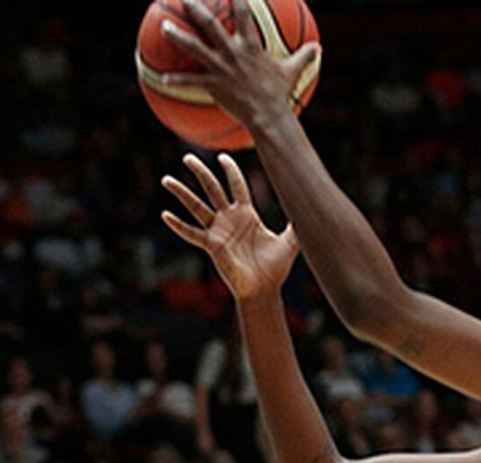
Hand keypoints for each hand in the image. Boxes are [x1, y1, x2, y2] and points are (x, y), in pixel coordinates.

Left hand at [159, 0, 318, 130]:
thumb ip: (304, 56)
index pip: (244, 14)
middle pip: (210, 24)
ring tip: (163, 26)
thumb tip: (318, 47)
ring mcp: (220, 68)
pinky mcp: (213, 85)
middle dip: (195, 8)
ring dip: (176, 36)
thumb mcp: (293, 72)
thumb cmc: (279, 93)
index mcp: (250, 47)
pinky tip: (163, 78)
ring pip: (194, 47)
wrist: (269, 116)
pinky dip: (176, 80)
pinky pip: (191, 80)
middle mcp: (232, 53)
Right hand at [163, 154, 299, 300]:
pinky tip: (165, 215)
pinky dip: (178, 225)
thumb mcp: (290, 241)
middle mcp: (230, 219)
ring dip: (182, 194)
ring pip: (197, 207)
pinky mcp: (212, 245)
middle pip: (213, 189)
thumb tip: (315, 207)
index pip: (237, 186)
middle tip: (187, 156)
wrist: (265, 288)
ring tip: (166, 178)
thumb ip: (299, 223)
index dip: (231, 171)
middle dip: (201, 173)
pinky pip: (192, 233)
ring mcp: (218, 231)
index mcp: (247, 214)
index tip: (223, 156)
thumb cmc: (276, 267)